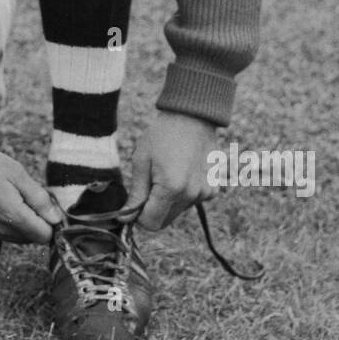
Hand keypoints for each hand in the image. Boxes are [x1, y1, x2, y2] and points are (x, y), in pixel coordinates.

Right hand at [0, 146, 62, 243]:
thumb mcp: (18, 174)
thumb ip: (39, 198)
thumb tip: (56, 219)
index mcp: (13, 216)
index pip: (44, 236)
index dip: (50, 222)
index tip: (46, 205)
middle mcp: (0, 230)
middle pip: (32, 238)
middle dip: (36, 222)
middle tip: (28, 197)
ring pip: (17, 238)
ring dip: (22, 224)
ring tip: (13, 198)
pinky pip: (2, 234)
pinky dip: (7, 224)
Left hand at [129, 110, 219, 230]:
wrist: (192, 116)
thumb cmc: (162, 135)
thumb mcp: (142, 160)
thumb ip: (136, 193)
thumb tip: (125, 218)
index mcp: (171, 188)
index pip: (151, 223)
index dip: (139, 217)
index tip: (135, 202)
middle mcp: (191, 195)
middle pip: (165, 221)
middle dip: (153, 209)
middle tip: (149, 184)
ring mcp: (205, 193)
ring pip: (177, 212)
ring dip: (168, 201)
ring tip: (166, 173)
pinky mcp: (213, 189)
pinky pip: (191, 202)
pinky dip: (183, 194)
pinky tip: (181, 173)